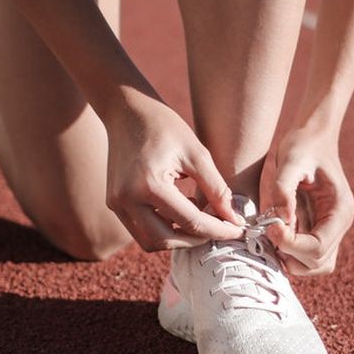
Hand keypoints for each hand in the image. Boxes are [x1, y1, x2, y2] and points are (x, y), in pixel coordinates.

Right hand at [104, 93, 242, 251]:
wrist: (128, 111)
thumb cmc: (165, 126)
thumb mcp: (198, 154)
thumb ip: (217, 189)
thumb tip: (234, 220)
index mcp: (150, 185)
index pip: (191, 222)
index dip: (219, 230)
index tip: (238, 230)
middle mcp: (127, 199)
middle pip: (167, 240)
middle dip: (196, 239)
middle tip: (219, 228)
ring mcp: (117, 204)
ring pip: (150, 241)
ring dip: (178, 237)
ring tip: (199, 218)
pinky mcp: (114, 204)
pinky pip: (140, 230)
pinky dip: (163, 228)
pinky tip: (181, 211)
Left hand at [264, 126, 353, 275]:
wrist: (311, 137)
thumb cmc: (302, 145)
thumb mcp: (290, 160)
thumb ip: (284, 189)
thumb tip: (281, 220)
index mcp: (340, 210)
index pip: (319, 247)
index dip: (292, 245)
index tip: (270, 228)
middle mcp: (338, 225)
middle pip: (317, 263)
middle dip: (289, 253)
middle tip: (269, 230)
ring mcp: (329, 230)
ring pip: (312, 265)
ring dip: (289, 258)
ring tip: (272, 233)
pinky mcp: (316, 229)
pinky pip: (305, 256)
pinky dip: (288, 252)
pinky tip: (274, 232)